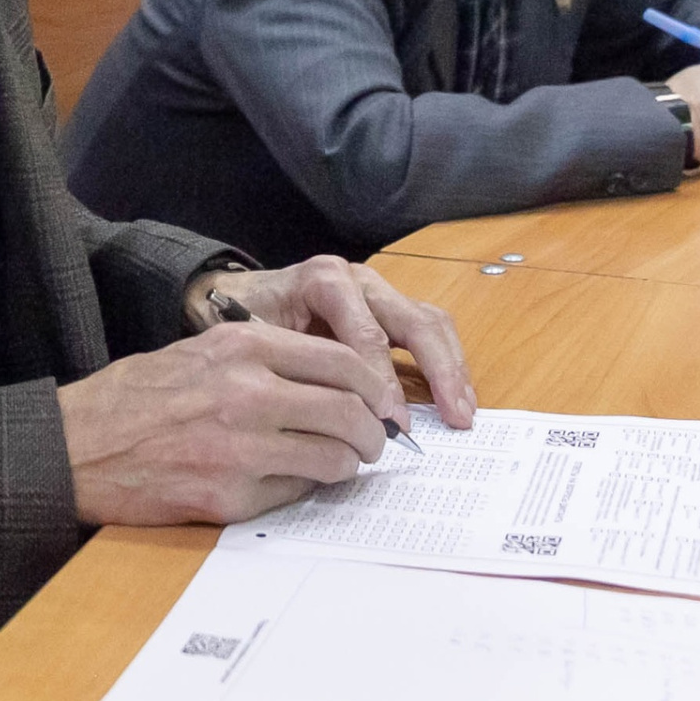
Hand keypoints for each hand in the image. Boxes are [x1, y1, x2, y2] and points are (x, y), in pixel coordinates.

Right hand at [57, 319, 395, 524]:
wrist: (75, 445)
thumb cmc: (133, 398)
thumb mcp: (199, 352)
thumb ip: (262, 360)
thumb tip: (330, 381)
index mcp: (242, 347)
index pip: (342, 361)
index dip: (373, 386)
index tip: (380, 401)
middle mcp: (247, 392)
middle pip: (349, 410)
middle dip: (374, 431)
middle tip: (373, 441)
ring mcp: (240, 447)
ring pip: (334, 457)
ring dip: (347, 464)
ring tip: (339, 464)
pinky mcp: (229, 495)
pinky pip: (297, 493)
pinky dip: (306, 489)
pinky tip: (294, 481)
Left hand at [183, 256, 475, 426]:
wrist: (235, 294)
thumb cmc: (243, 319)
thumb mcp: (256, 339)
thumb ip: (294, 368)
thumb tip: (336, 416)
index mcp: (324, 280)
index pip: (365, 334)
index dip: (381, 380)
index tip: (390, 420)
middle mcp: (359, 280)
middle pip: (412, 320)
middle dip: (437, 371)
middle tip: (452, 417)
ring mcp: (379, 292)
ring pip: (429, 322)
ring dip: (452, 369)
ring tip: (464, 412)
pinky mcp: (390, 308)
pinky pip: (429, 330)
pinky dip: (447, 365)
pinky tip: (456, 400)